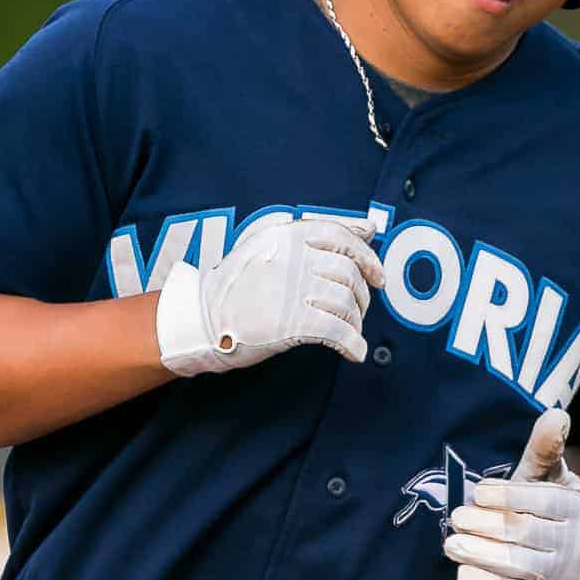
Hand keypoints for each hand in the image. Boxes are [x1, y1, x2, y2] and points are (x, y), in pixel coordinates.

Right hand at [154, 218, 385, 375]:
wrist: (202, 319)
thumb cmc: (236, 282)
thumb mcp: (268, 240)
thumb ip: (318, 229)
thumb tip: (370, 227)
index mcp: (289, 233)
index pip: (344, 237)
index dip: (368, 258)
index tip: (378, 277)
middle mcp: (295, 257)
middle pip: (350, 274)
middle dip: (362, 296)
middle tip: (358, 310)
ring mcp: (294, 289)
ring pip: (347, 304)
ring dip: (355, 322)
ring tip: (349, 331)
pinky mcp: (293, 322)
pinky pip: (339, 332)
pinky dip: (353, 345)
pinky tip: (354, 352)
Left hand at [443, 407, 579, 579]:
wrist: (570, 550)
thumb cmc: (547, 504)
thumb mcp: (548, 473)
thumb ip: (545, 447)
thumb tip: (557, 414)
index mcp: (576, 507)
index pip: (542, 501)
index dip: (508, 496)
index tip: (479, 491)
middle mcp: (575, 544)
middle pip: (525, 534)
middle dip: (486, 526)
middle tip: (455, 518)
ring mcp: (561, 577)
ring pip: (517, 566)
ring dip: (480, 555)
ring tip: (451, 544)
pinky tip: (463, 573)